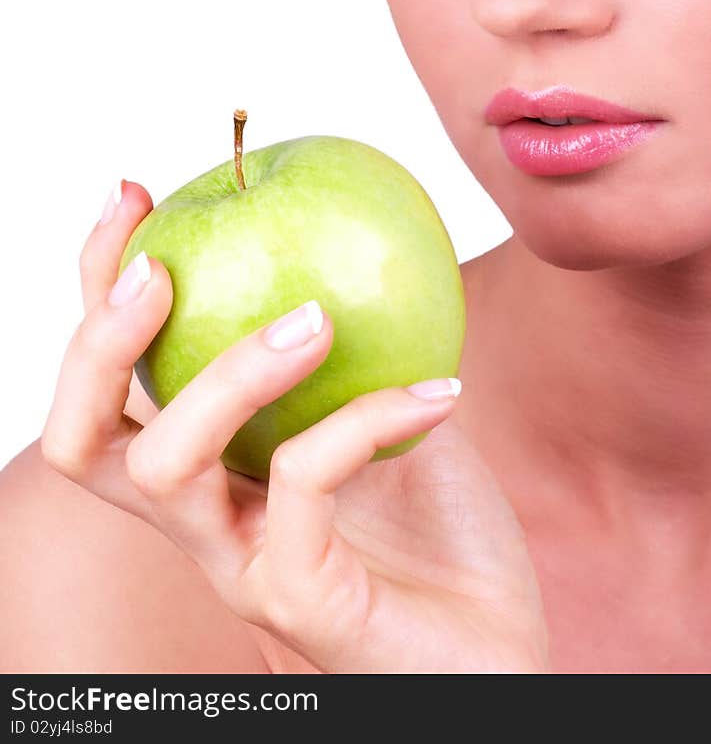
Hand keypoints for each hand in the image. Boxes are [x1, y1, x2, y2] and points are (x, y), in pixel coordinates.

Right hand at [41, 180, 549, 673]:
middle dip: (99, 341)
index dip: (97, 285)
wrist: (497, 650)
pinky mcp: (302, 603)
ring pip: (168, 467)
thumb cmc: (441, 533)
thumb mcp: (389, 406)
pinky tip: (440, 391)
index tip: (135, 191)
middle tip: (159, 267)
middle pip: (82, 442)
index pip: (113, 383)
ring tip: (315, 317)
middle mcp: (203, 521)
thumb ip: (357, 340)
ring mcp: (243, 567)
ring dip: (232, 371)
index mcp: (210, 470)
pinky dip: (364, 417)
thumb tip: (351, 225)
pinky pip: (304, 490)